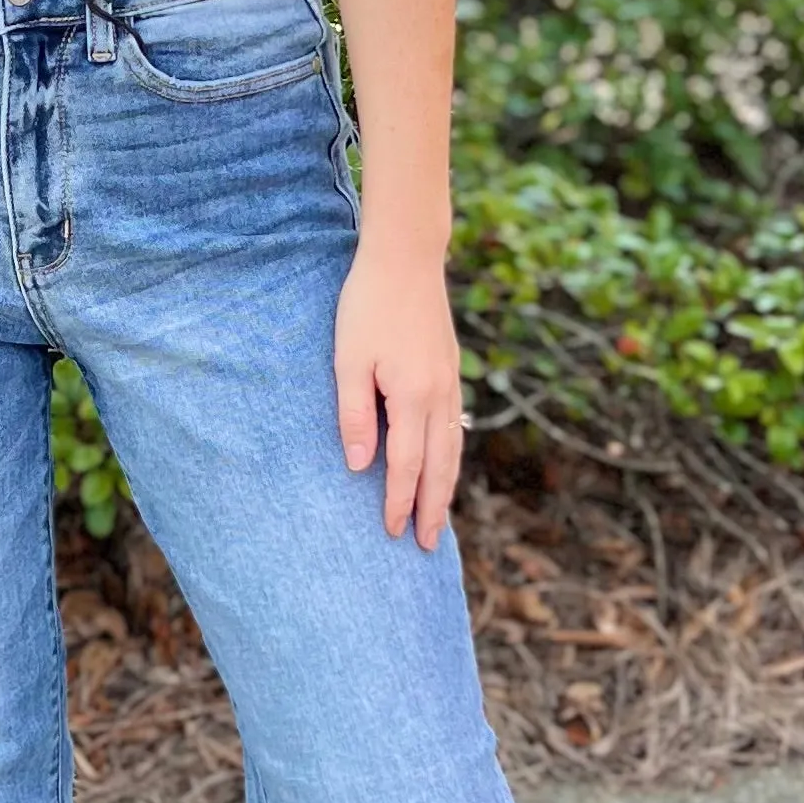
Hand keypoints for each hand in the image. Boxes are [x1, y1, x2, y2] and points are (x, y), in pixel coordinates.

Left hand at [334, 235, 463, 546]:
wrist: (406, 256)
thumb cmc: (367, 305)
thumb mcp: (348, 360)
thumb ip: (355, 414)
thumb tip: (361, 466)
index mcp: (412, 396)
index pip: (407, 465)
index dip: (398, 502)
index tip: (390, 532)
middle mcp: (439, 394)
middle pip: (440, 466)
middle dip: (432, 509)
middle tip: (428, 546)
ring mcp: (450, 381)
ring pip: (453, 447)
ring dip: (447, 487)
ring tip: (439, 518)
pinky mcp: (450, 368)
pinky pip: (455, 425)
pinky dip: (451, 456)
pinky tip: (444, 464)